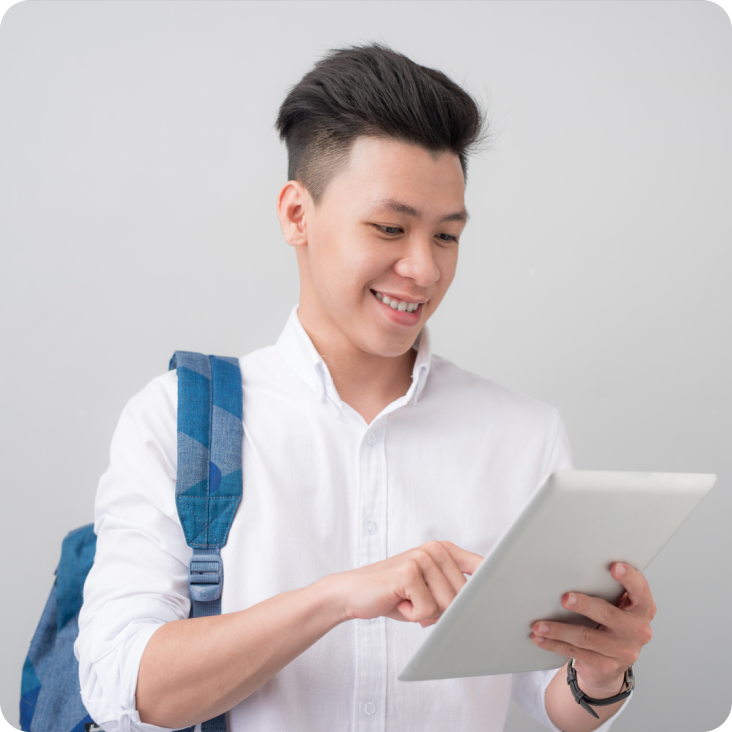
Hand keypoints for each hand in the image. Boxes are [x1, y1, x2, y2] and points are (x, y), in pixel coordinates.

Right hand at [326, 540, 482, 627]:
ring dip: (425, 613)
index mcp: (445, 550)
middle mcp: (436, 549)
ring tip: (406, 599)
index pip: (482, 568)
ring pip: (446, 606)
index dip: (494, 583)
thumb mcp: (430, 592)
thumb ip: (454, 594)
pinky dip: (411, 615)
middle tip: (417, 601)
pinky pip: (427, 610)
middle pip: (463, 597)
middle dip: (443, 611)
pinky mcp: (409, 571)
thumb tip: (479, 610)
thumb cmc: (394, 595)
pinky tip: (397, 601)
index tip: (513, 591)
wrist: (354, 593)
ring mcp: (422, 557)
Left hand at [530, 563, 655, 694]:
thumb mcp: (617, 607)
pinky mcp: (606, 666)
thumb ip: (608, 590)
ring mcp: (623, 651)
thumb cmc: (610, 624)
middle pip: (608, 614)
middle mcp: (638, 631)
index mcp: (642, 609)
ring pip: (586, 637)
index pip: (640, 590)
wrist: (610, 664)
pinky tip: (540, 638)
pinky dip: (554, 644)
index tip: (615, 567)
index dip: (629, 578)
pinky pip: (575, 653)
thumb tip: (572, 570)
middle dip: (584, 605)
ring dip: (559, 630)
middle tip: (564, 598)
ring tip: (538, 625)